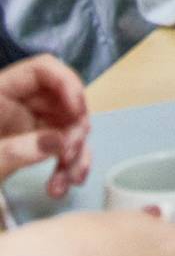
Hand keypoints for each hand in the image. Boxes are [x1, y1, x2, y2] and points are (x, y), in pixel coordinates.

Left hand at [0, 56, 89, 195]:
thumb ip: (17, 150)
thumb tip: (60, 142)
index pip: (41, 69)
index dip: (66, 83)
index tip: (77, 112)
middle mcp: (16, 105)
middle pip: (61, 100)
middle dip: (74, 127)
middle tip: (71, 155)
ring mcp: (25, 127)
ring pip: (67, 127)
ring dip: (75, 154)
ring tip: (68, 181)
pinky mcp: (31, 147)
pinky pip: (61, 148)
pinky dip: (68, 165)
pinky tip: (64, 185)